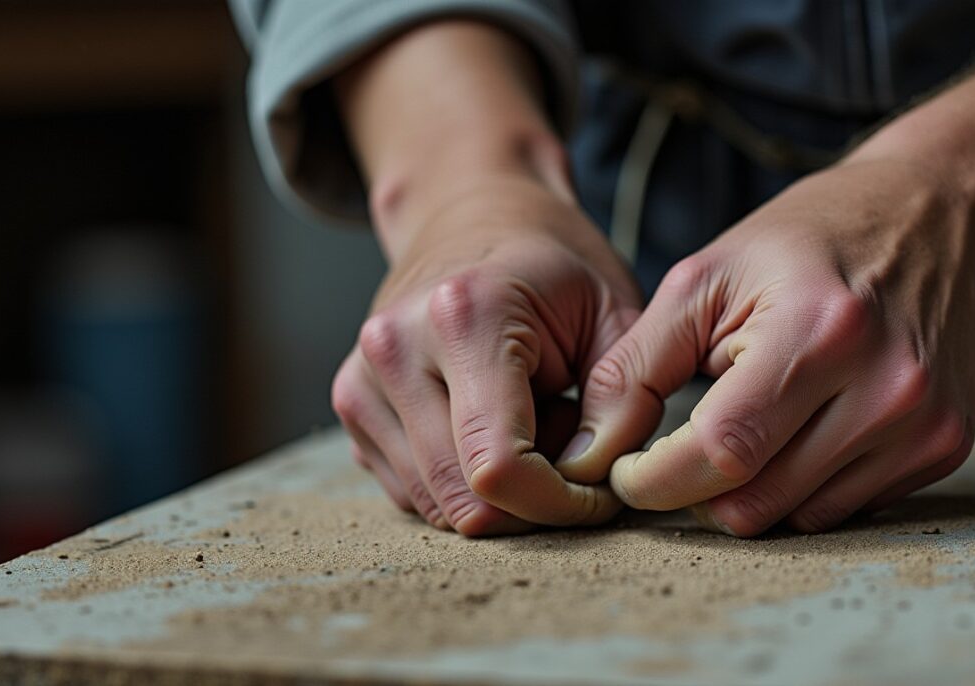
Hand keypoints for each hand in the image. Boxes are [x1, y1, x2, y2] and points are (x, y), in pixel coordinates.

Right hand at [332, 177, 639, 534]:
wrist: (474, 214)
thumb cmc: (556, 267)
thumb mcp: (617, 314)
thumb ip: (623, 403)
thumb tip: (594, 485)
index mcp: (463, 318)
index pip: (498, 467)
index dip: (558, 505)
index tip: (600, 492)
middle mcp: (394, 348)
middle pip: (460, 498)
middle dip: (530, 506)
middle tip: (574, 457)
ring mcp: (361, 378)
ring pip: (433, 505)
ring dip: (496, 494)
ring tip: (532, 426)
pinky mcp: (351, 403)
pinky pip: (412, 491)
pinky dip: (462, 482)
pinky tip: (491, 427)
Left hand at [556, 155, 974, 534]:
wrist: (940, 218)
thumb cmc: (807, 241)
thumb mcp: (706, 278)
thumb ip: (637, 367)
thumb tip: (589, 453)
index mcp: (820, 331)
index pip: (723, 450)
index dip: (658, 479)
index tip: (627, 473)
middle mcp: (886, 387)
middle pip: (756, 499)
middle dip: (694, 490)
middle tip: (677, 449)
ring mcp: (924, 424)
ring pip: (796, 517)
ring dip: (749, 489)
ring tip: (747, 421)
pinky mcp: (945, 447)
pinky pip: (844, 507)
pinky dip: (802, 485)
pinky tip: (800, 428)